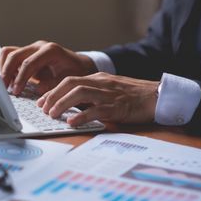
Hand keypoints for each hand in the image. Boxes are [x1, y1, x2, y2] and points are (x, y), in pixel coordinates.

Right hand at [0, 41, 96, 94]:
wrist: (80, 66)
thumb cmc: (76, 73)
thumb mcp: (68, 82)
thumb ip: (52, 85)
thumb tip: (35, 89)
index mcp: (51, 51)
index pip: (28, 63)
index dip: (20, 78)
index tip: (16, 91)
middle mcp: (39, 46)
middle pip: (14, 55)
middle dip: (6, 73)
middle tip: (4, 89)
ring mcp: (32, 48)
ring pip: (8, 53)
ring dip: (4, 69)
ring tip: (5, 85)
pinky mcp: (27, 54)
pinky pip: (10, 56)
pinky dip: (7, 68)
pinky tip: (10, 81)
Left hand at [37, 72, 158, 125]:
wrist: (159, 96)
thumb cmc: (133, 96)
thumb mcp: (108, 91)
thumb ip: (91, 96)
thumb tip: (70, 106)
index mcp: (97, 79)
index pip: (69, 81)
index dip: (52, 91)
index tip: (41, 102)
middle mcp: (100, 83)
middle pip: (70, 83)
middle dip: (53, 95)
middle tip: (42, 109)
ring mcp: (109, 94)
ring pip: (79, 93)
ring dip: (62, 103)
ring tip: (52, 114)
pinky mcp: (117, 107)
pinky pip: (96, 110)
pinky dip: (82, 115)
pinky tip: (72, 121)